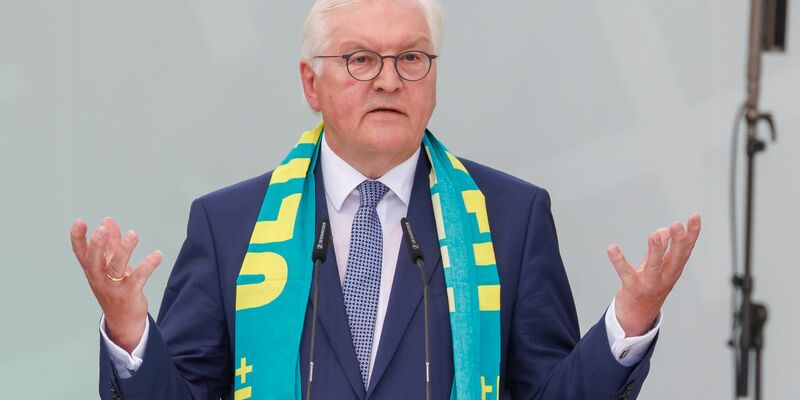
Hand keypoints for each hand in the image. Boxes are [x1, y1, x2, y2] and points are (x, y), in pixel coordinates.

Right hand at [70, 217, 162, 352]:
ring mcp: (113, 287)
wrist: (123, 320)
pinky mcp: (129, 293)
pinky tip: (157, 254)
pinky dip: (148, 265)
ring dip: (124, 250)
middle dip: (97, 245)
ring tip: (133, 234)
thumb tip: (107, 220)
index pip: (80, 252)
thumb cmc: (115, 287)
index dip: (78, 237)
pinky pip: (138, 277)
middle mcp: (99, 278)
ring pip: (116, 267)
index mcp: (92, 269)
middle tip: (102, 229)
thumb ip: (110, 242)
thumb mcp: (110, 264)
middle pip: (94, 260)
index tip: (79, 221)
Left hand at [607, 213, 700, 336]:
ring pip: (655, 266)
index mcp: (673, 268)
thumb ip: (660, 249)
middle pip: (676, 257)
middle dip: (678, 241)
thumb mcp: (658, 266)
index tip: (695, 216)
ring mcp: (650, 283)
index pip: (686, 248)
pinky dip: (618, 261)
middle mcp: (665, 276)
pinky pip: (625, 273)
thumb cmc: (649, 287)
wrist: (638, 315)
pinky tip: (612, 248)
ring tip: (654, 235)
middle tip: (677, 225)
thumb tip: (664, 230)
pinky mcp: (633, 288)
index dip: (692, 233)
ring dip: (656, 251)